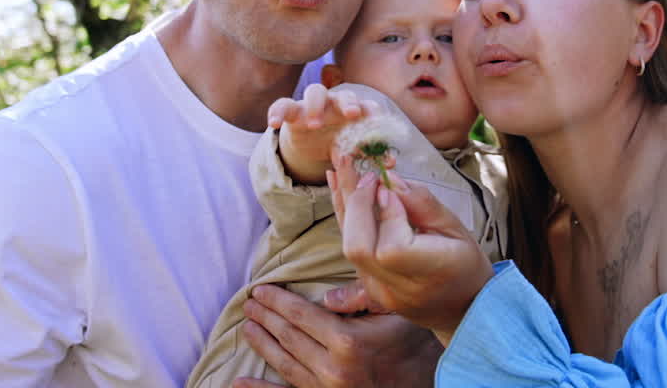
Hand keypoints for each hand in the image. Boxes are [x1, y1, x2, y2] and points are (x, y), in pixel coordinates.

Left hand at [235, 284, 439, 387]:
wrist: (426, 385)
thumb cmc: (412, 345)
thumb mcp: (395, 313)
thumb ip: (363, 298)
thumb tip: (326, 295)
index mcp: (347, 342)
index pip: (300, 316)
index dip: (277, 301)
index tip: (260, 289)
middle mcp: (331, 370)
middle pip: (287, 338)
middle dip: (265, 317)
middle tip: (248, 302)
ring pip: (283, 363)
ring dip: (262, 343)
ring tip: (248, 326)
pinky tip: (240, 383)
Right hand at [268, 84, 381, 184]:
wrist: (313, 145)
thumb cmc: (340, 144)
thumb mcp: (354, 153)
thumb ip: (371, 156)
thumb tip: (390, 165)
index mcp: (356, 113)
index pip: (368, 107)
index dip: (373, 112)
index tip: (376, 121)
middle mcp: (337, 104)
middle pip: (344, 94)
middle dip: (348, 102)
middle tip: (351, 114)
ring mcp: (314, 105)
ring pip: (315, 92)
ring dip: (316, 105)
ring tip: (314, 124)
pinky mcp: (293, 111)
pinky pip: (282, 105)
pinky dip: (277, 111)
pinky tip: (272, 123)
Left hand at [328, 156, 493, 344]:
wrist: (462, 307)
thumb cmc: (465, 263)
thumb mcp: (457, 229)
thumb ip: (423, 205)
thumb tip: (390, 181)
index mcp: (432, 274)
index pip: (392, 247)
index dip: (388, 214)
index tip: (393, 190)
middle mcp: (400, 288)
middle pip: (358, 248)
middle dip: (356, 204)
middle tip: (367, 175)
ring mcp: (380, 291)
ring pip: (347, 246)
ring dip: (344, 202)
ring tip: (342, 167)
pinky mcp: (368, 286)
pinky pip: (350, 249)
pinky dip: (345, 215)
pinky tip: (338, 187)